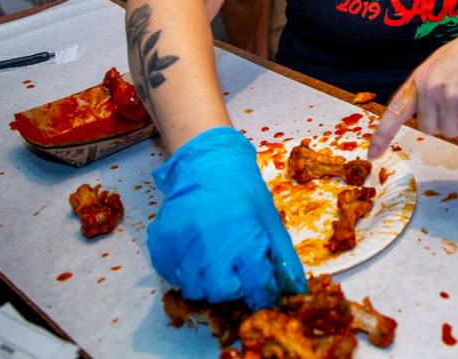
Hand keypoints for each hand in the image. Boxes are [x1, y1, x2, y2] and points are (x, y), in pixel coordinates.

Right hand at [148, 127, 306, 308]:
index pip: (255, 288)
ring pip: (193, 288)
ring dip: (205, 280)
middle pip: (220, 294)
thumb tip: (295, 288)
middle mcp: (212, 249)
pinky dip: (182, 270)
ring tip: (213, 257)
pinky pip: (170, 274)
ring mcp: (183, 247)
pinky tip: (194, 251)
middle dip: (230, 286)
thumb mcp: (270, 220)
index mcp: (246, 243)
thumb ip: (282, 257)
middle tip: (233, 269)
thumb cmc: (244, 190)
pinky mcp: (162, 244)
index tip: (258, 286)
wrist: (209, 163)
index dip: (260, 290)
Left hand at [368, 18, 457, 158]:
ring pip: (451, 133)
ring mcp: (452, 98)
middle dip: (445, 121)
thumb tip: (426, 119)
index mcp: (421, 78)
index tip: (372, 154)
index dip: (383, 134)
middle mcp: (432, 88)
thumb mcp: (442, 63)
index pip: (396, 109)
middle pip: (429, 128)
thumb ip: (429, 87)